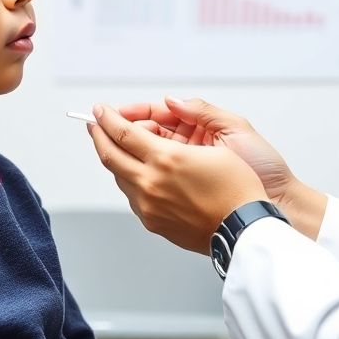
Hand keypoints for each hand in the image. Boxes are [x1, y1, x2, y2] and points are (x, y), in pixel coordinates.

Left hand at [87, 105, 267, 253]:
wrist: (244, 230)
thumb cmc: (238, 188)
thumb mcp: (216, 146)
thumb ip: (185, 125)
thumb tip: (167, 108)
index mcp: (166, 159)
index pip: (123, 132)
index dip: (107, 118)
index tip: (100, 110)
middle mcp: (151, 182)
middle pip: (110, 154)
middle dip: (98, 135)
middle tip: (94, 123)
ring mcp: (148, 205)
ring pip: (119, 176)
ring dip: (114, 158)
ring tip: (117, 146)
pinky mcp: (152, 222)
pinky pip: (132, 196)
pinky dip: (130, 179)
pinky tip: (138, 172)